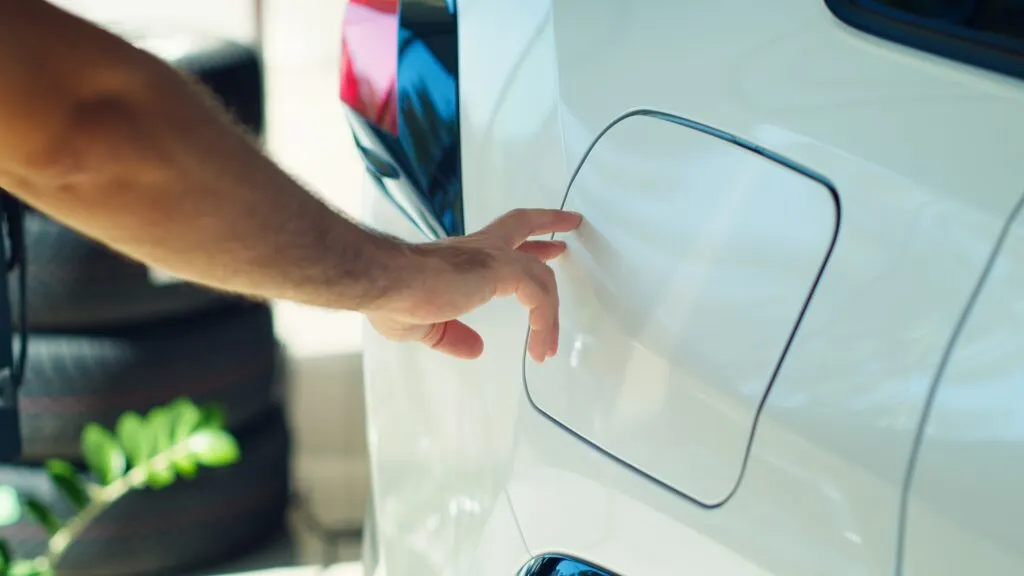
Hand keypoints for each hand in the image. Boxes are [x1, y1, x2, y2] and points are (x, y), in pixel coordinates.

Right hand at [367, 208, 582, 362]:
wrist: (384, 283)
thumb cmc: (391, 297)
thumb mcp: (425, 326)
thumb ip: (452, 335)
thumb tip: (475, 348)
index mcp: (461, 258)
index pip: (497, 241)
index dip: (523, 242)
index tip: (544, 243)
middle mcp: (478, 249)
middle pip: (522, 224)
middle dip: (548, 223)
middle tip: (571, 225)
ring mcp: (491, 257)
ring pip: (539, 275)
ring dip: (551, 311)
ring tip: (551, 345)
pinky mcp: (499, 268)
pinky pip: (538, 294)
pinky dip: (544, 321)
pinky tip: (540, 346)